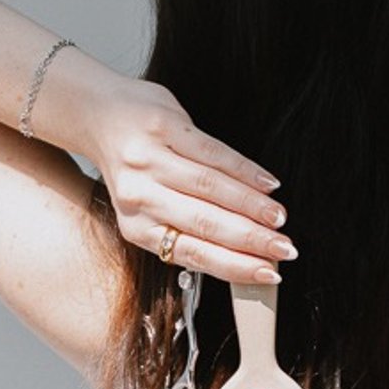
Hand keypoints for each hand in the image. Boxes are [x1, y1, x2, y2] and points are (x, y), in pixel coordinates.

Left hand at [82, 77, 296, 285]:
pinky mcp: (162, 127)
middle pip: (206, 223)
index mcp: (136, 226)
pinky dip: (245, 169)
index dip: (234, 265)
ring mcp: (149, 159)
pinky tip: (268, 182)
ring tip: (280, 218)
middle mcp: (138, 195)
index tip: (268, 272)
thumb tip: (244, 255)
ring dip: (253, 205)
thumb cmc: (135, 169)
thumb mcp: (148, 207)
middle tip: (286, 249)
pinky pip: (212, 152)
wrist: (102, 116)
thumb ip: (185, 229)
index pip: (192, 253)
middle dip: (252, 240)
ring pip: (212, 187)